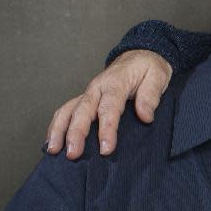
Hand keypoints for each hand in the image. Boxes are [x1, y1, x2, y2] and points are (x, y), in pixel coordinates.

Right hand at [45, 51, 171, 159]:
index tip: (106, 149)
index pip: (109, 108)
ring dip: (59, 130)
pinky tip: (53, 141)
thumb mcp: (157, 77)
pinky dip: (57, 125)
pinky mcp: (85, 99)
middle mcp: (97, 88)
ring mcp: (89, 93)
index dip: (106, 129)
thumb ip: (150, 96)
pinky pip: (67, 111)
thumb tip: (145, 116)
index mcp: (116, 83)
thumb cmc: (148, 68)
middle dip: (75, 133)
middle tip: (73, 154)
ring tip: (53, 150)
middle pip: (82, 111)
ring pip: (68, 110)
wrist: (139, 56)